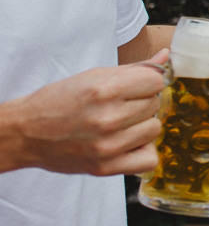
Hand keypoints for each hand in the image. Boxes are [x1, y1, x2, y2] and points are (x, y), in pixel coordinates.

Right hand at [13, 49, 167, 175]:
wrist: (25, 132)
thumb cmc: (60, 100)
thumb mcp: (94, 76)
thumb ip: (134, 68)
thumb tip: (165, 57)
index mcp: (104, 90)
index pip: (155, 81)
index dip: (146, 82)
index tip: (132, 87)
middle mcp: (107, 118)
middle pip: (155, 105)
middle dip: (142, 102)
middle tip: (119, 107)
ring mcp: (107, 146)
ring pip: (154, 129)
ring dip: (142, 126)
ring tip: (120, 124)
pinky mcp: (105, 167)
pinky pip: (149, 159)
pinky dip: (142, 152)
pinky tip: (126, 144)